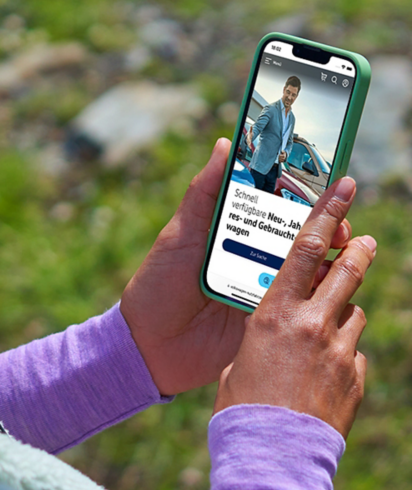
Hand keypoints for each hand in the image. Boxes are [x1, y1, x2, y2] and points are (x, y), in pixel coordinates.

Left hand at [120, 139, 352, 395]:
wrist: (148, 345)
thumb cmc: (157, 284)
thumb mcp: (180, 234)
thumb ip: (204, 193)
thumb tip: (225, 144)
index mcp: (237, 235)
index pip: (279, 211)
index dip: (306, 199)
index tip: (329, 187)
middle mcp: (256, 260)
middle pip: (303, 239)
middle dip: (328, 228)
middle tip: (339, 227)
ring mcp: (264, 291)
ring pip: (309, 272)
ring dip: (329, 261)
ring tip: (340, 252)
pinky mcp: (269, 322)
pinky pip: (300, 307)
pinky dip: (316, 296)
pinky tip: (326, 287)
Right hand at [214, 176, 373, 438]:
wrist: (270, 457)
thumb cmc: (240, 406)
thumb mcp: (241, 355)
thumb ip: (264, 331)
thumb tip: (279, 325)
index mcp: (276, 312)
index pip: (307, 248)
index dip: (328, 212)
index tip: (344, 187)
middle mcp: (313, 324)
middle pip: (347, 272)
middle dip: (359, 251)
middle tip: (366, 240)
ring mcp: (340, 352)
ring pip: (354, 315)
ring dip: (344, 314)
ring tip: (327, 330)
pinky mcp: (355, 380)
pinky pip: (354, 355)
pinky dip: (343, 355)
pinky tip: (324, 376)